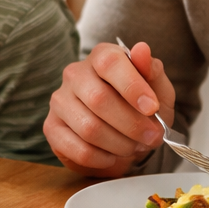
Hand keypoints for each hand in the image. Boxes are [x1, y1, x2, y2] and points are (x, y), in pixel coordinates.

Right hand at [44, 41, 175, 176]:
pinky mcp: (51, 127)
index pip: (110, 63)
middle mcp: (75, 74)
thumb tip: (142, 49)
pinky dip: (102, 158)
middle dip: (132, 124)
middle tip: (152, 137)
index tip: (152, 108)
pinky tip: (112, 155)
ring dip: (120, 144)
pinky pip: (78, 149)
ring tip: (134, 147)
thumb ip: (153, 72)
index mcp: (102, 56)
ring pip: (89, 128)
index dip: (132, 86)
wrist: (121, 134)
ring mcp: (59, 101)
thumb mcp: (157, 90)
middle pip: (99, 99)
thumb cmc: (139, 107)